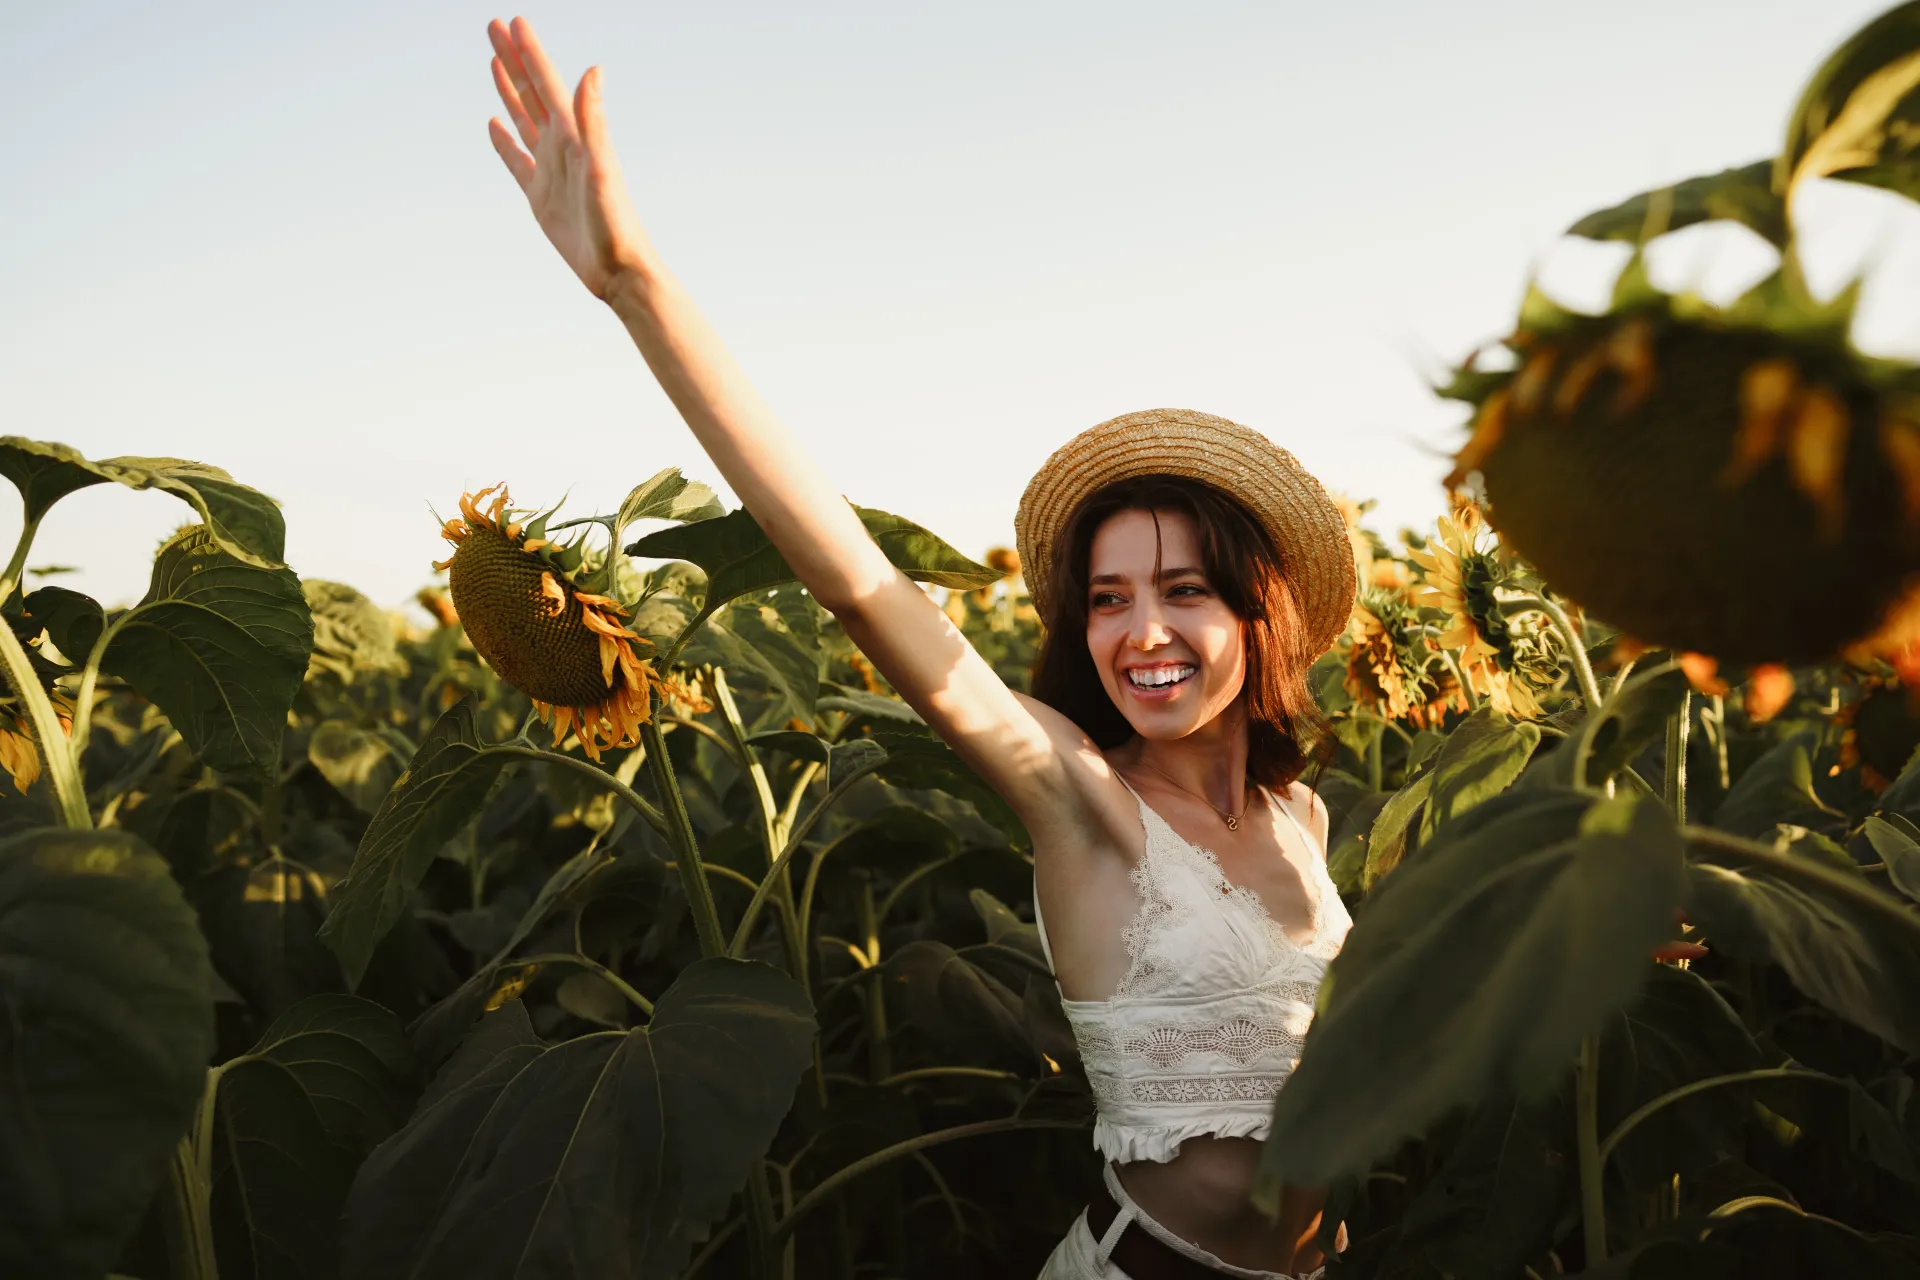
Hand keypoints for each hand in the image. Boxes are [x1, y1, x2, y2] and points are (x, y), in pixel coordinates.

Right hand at [486, 17, 653, 300]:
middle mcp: (562, 147)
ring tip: (493, 60)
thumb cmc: (616, 223)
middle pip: (531, 93)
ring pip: (522, 119)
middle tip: (493, 26)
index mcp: (575, 137)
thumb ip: (594, 119)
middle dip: (513, 59)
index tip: (513, 22)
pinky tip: (494, 124)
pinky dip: (503, 141)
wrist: (618, 269)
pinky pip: (516, 161)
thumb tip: (593, 70)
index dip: (530, 52)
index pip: (547, 84)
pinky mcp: (540, 197)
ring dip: (508, 89)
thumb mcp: (602, 167)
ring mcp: (549, 170)